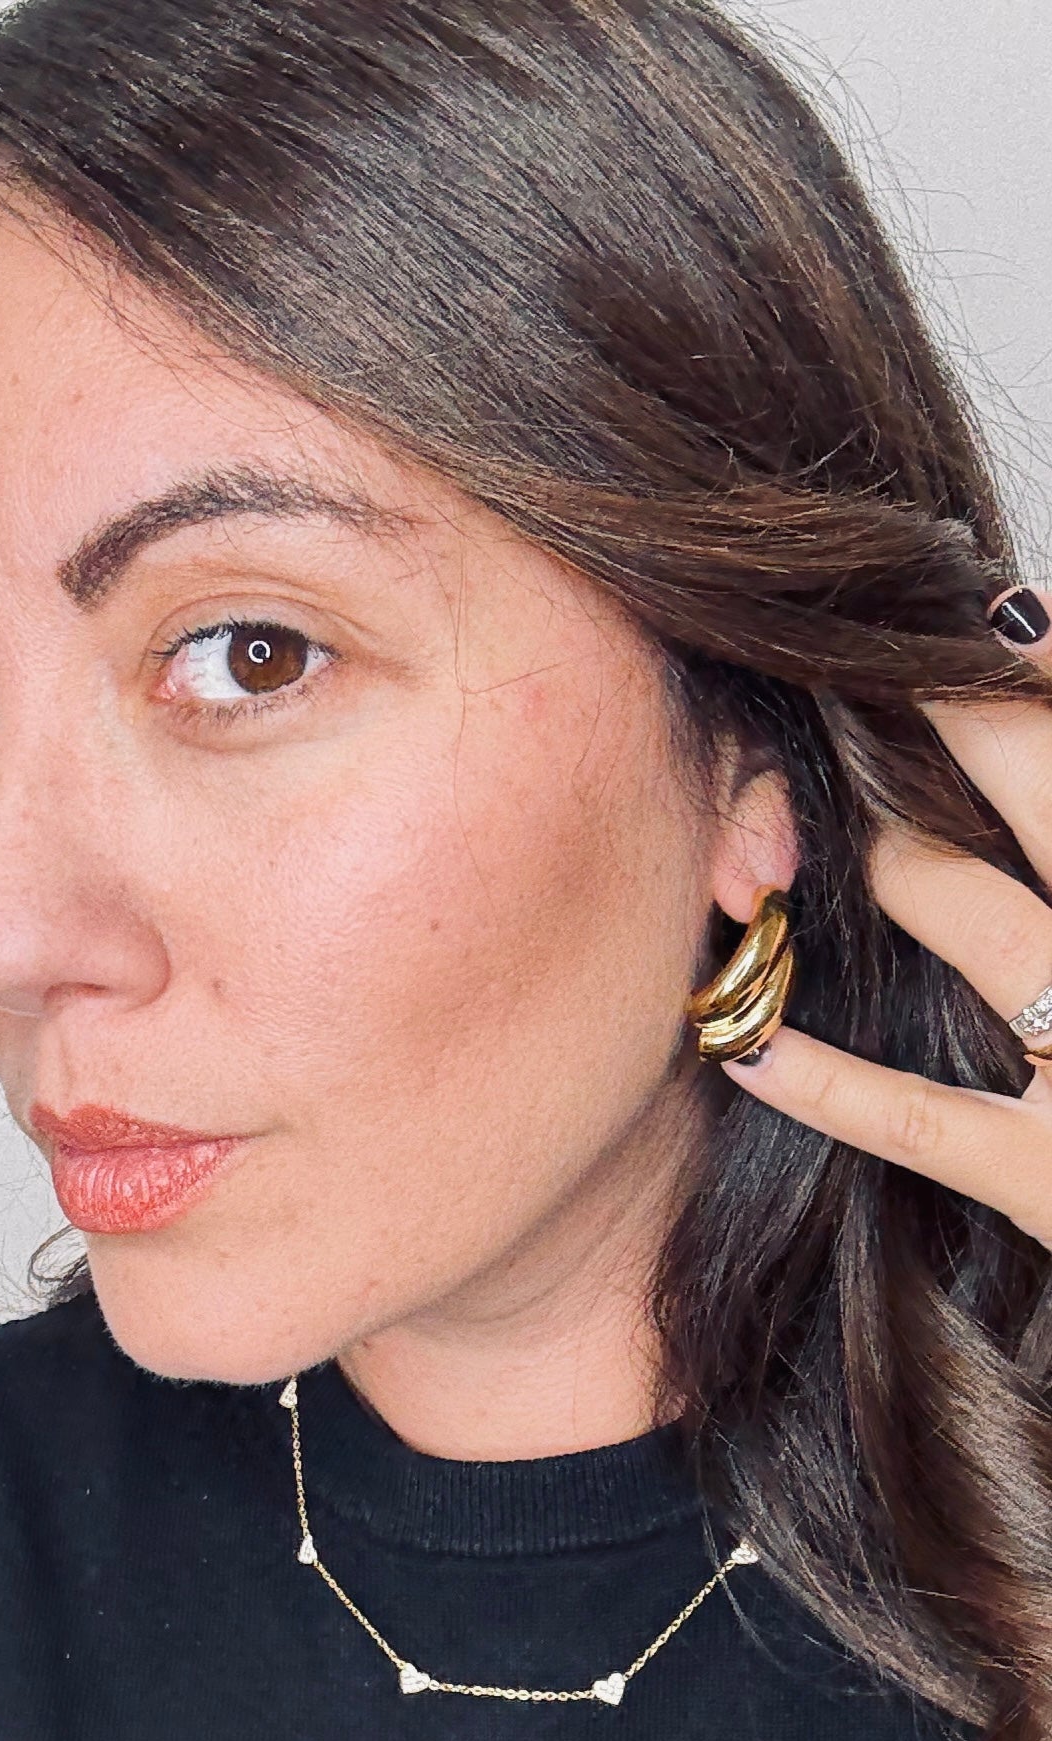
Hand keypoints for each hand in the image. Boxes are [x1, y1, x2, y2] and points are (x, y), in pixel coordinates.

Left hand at [720, 584, 1051, 1252]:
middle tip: (848, 652)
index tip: (981, 606)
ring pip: (963, 908)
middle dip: (947, 708)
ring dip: (884, 850)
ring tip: (821, 810)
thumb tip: (1034, 672)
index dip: (1035, 673)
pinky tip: (736, 1036)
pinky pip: (913, 1115)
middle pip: (1039, 783)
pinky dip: (818, 1071)